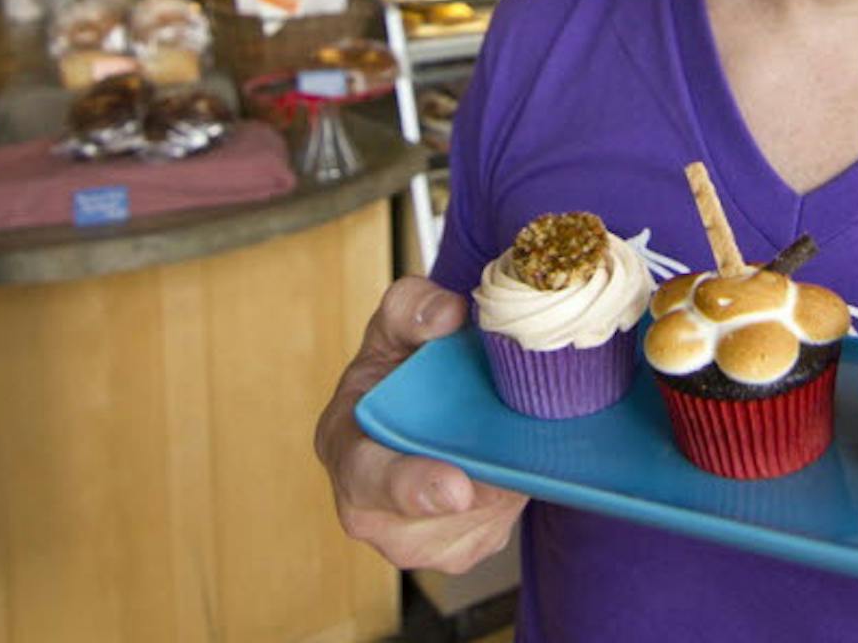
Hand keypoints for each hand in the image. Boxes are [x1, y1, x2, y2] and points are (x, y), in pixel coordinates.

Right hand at [314, 275, 527, 573]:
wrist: (428, 396)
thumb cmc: (404, 358)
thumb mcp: (399, 319)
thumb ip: (412, 307)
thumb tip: (447, 316)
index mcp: (342, 443)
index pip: (368, 477)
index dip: (411, 486)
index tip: (457, 489)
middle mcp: (368, 507)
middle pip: (429, 519)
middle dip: (479, 489)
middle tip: (515, 462)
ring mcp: (413, 539)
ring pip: (473, 526)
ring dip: (502, 488)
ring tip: (507, 439)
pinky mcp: (457, 550)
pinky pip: (495, 531)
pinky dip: (512, 497)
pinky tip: (510, 462)